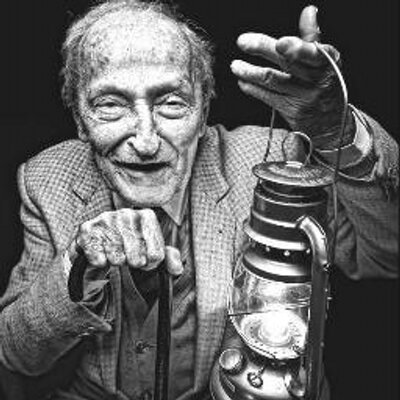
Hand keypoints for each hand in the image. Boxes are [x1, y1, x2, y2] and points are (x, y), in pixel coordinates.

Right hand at [68, 209, 182, 275]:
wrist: (100, 241)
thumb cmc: (131, 244)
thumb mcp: (153, 250)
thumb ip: (170, 258)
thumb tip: (177, 268)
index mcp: (147, 216)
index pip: (156, 255)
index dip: (151, 263)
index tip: (145, 258)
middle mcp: (127, 213)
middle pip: (137, 258)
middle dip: (133, 263)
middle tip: (129, 258)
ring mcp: (106, 219)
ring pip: (117, 258)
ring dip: (116, 261)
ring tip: (115, 254)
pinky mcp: (87, 229)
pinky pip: (98, 257)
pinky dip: (100, 261)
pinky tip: (102, 254)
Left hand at [231, 5, 353, 147]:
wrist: (330, 121)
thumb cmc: (324, 84)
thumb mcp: (325, 61)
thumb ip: (312, 38)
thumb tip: (308, 10)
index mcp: (328, 62)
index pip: (312, 53)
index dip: (296, 48)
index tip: (280, 42)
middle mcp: (317, 80)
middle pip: (287, 63)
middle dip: (263, 49)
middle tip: (242, 41)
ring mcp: (304, 97)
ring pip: (273, 81)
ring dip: (250, 72)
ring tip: (235, 65)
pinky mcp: (292, 111)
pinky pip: (269, 97)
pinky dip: (253, 89)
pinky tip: (243, 82)